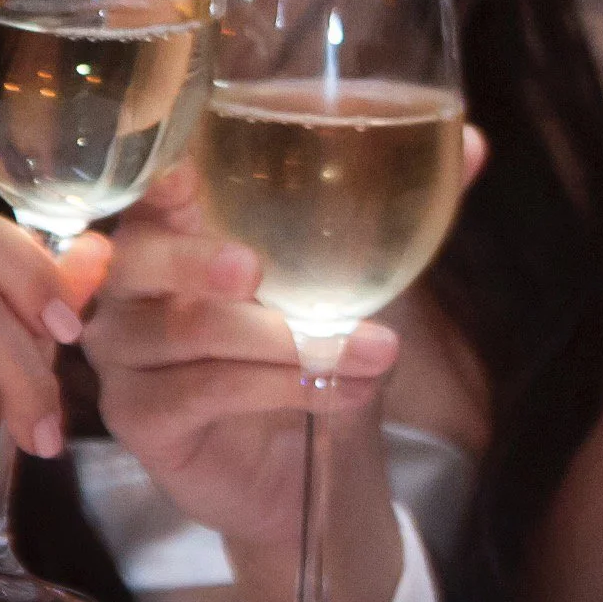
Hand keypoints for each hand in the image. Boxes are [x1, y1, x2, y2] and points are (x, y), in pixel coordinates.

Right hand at [82, 125, 487, 550]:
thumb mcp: (363, 269)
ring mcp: (126, 354)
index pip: (148, 190)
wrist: (314, 457)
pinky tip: (346, 391)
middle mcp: (132, 285)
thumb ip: (404, 205)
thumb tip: (476, 144)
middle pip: (142, 259)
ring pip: (189, 333)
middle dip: (198, 261)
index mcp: (172, 227)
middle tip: (254, 269)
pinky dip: (281, 389)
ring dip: (288, 342)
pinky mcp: (140, 419)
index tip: (187, 176)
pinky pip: (202, 393)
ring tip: (377, 350)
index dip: (159, 182)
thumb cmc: (319, 340)